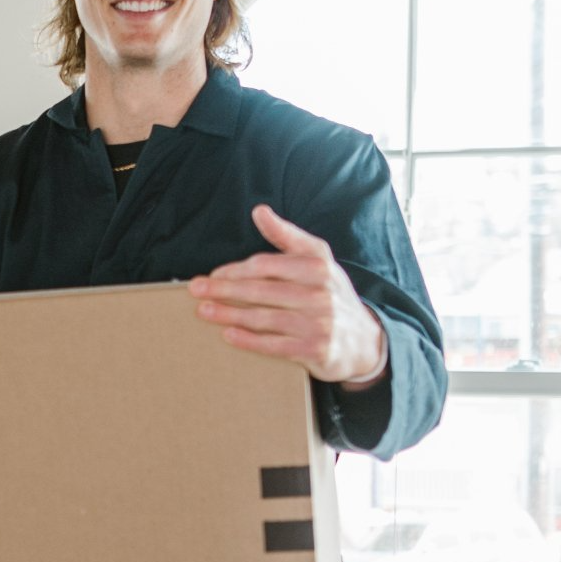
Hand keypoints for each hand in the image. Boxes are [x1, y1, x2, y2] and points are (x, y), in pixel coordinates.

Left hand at [190, 204, 388, 387]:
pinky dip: (250, 340)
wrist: (364, 341)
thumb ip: (287, 236)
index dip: (237, 269)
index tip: (213, 274)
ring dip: (230, 314)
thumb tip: (259, 211)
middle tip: (196, 289)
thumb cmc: (330, 295)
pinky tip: (228, 335)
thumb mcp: (317, 260)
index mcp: (318, 266)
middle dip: (224, 289)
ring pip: (265, 317)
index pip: (268, 265)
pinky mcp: (316, 349)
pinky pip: (276, 345)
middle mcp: (320, 293)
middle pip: (262, 290)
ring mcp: (319, 322)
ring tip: (204, 311)